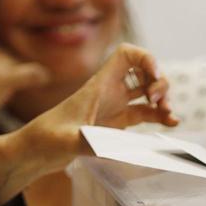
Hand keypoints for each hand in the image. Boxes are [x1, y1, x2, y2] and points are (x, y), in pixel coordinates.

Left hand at [0, 43, 176, 203]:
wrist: (35, 151)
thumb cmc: (46, 140)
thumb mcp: (66, 141)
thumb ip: (87, 142)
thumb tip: (110, 147)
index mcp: (99, 85)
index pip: (127, 55)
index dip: (146, 59)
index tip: (154, 77)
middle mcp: (109, 91)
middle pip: (144, 72)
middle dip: (159, 82)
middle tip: (158, 102)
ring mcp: (115, 106)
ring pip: (147, 93)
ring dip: (163, 100)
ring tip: (169, 117)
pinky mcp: (117, 124)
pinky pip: (144, 114)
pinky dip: (159, 117)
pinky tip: (171, 125)